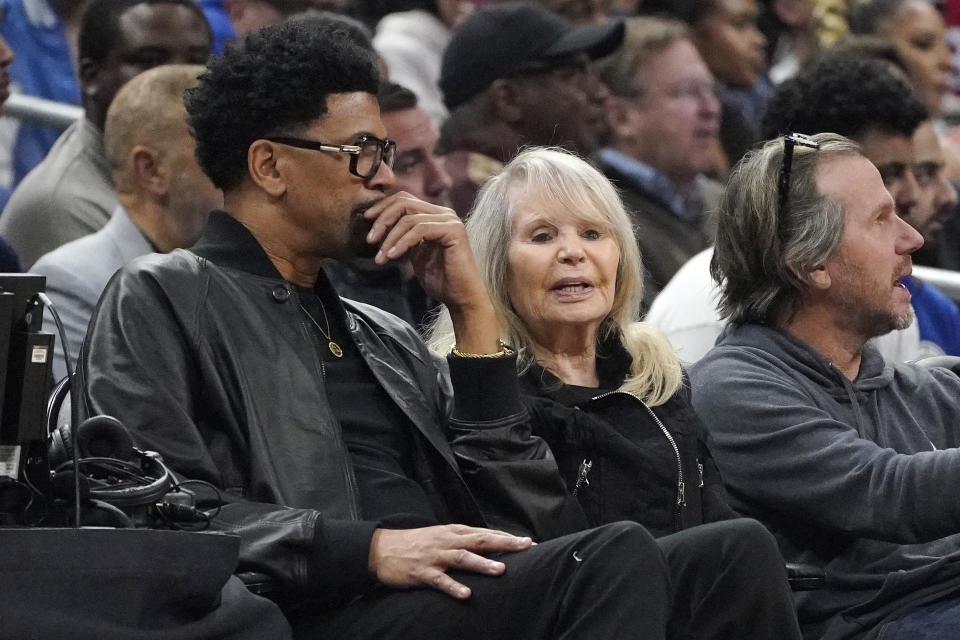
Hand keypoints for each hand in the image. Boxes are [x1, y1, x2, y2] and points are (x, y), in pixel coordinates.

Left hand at [364, 192, 500, 352]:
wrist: (460, 297)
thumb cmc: (439, 279)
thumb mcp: (414, 254)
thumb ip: (403, 238)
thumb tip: (378, 228)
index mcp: (435, 215)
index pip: (404, 199)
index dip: (383, 207)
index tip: (366, 221)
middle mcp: (444, 213)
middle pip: (405, 203)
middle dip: (383, 220)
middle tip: (370, 240)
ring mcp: (450, 221)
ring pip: (409, 218)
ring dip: (390, 238)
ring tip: (381, 257)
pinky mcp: (453, 231)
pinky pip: (420, 230)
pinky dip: (402, 242)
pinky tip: (393, 256)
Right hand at [368, 524, 532, 599]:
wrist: (380, 549)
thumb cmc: (415, 544)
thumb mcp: (441, 537)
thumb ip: (463, 541)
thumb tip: (489, 546)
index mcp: (453, 532)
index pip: (485, 533)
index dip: (507, 537)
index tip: (529, 542)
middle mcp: (447, 541)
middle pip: (480, 540)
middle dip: (504, 543)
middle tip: (526, 547)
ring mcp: (435, 556)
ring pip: (462, 558)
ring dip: (482, 564)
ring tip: (501, 571)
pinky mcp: (422, 572)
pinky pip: (440, 581)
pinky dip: (453, 586)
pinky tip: (466, 594)